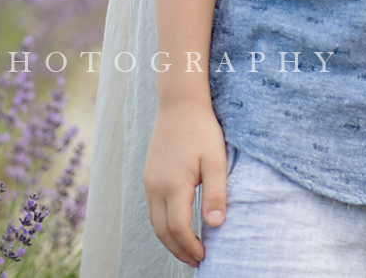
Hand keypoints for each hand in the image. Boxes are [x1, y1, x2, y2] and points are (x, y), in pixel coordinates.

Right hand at [144, 100, 227, 264]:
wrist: (180, 103)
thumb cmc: (202, 130)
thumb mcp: (216, 161)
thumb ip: (216, 194)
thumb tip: (216, 226)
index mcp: (173, 185)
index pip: (178, 228)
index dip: (190, 246)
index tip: (204, 256)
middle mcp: (156, 187)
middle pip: (162, 231)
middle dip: (178, 250)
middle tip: (196, 261)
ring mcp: (149, 181)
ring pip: (154, 222)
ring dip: (169, 240)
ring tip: (187, 249)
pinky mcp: (148, 176)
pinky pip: (152, 209)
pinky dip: (163, 224)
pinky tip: (176, 226)